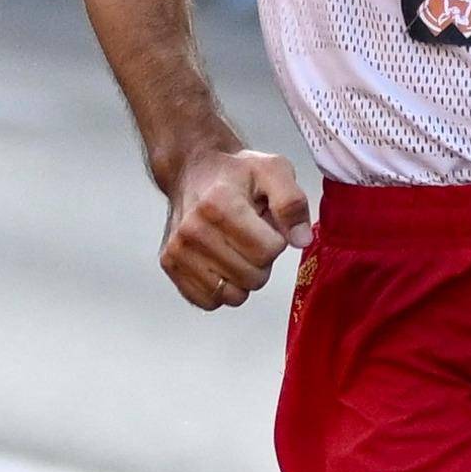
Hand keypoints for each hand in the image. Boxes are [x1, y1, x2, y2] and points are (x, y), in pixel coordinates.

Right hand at [156, 142, 312, 310]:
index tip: (265, 225)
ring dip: (242, 278)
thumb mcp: (274, 171)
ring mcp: (178, 249)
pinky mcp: (170, 264)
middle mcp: (192, 229)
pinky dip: (221, 290)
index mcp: (219, 205)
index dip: (276, 241)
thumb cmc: (235, 174)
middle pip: (253, 277)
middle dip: (261, 261)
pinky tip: (221, 264)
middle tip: (250, 237)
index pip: (268, 251)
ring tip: (236, 250)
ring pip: (232, 295)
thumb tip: (301, 239)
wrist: (194, 170)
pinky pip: (208, 301)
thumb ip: (292, 203)